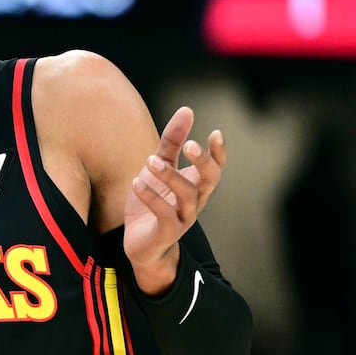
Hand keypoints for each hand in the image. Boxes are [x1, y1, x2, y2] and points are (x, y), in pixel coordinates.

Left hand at [123, 106, 225, 292]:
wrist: (140, 244)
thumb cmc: (152, 202)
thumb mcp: (159, 168)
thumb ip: (171, 143)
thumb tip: (187, 110)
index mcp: (195, 185)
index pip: (215, 167)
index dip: (218, 152)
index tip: (215, 133)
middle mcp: (194, 200)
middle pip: (210, 180)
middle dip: (203, 162)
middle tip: (189, 144)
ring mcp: (182, 217)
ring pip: (187, 196)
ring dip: (170, 176)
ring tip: (150, 161)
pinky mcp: (166, 232)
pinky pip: (164, 214)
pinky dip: (151, 198)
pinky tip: (137, 183)